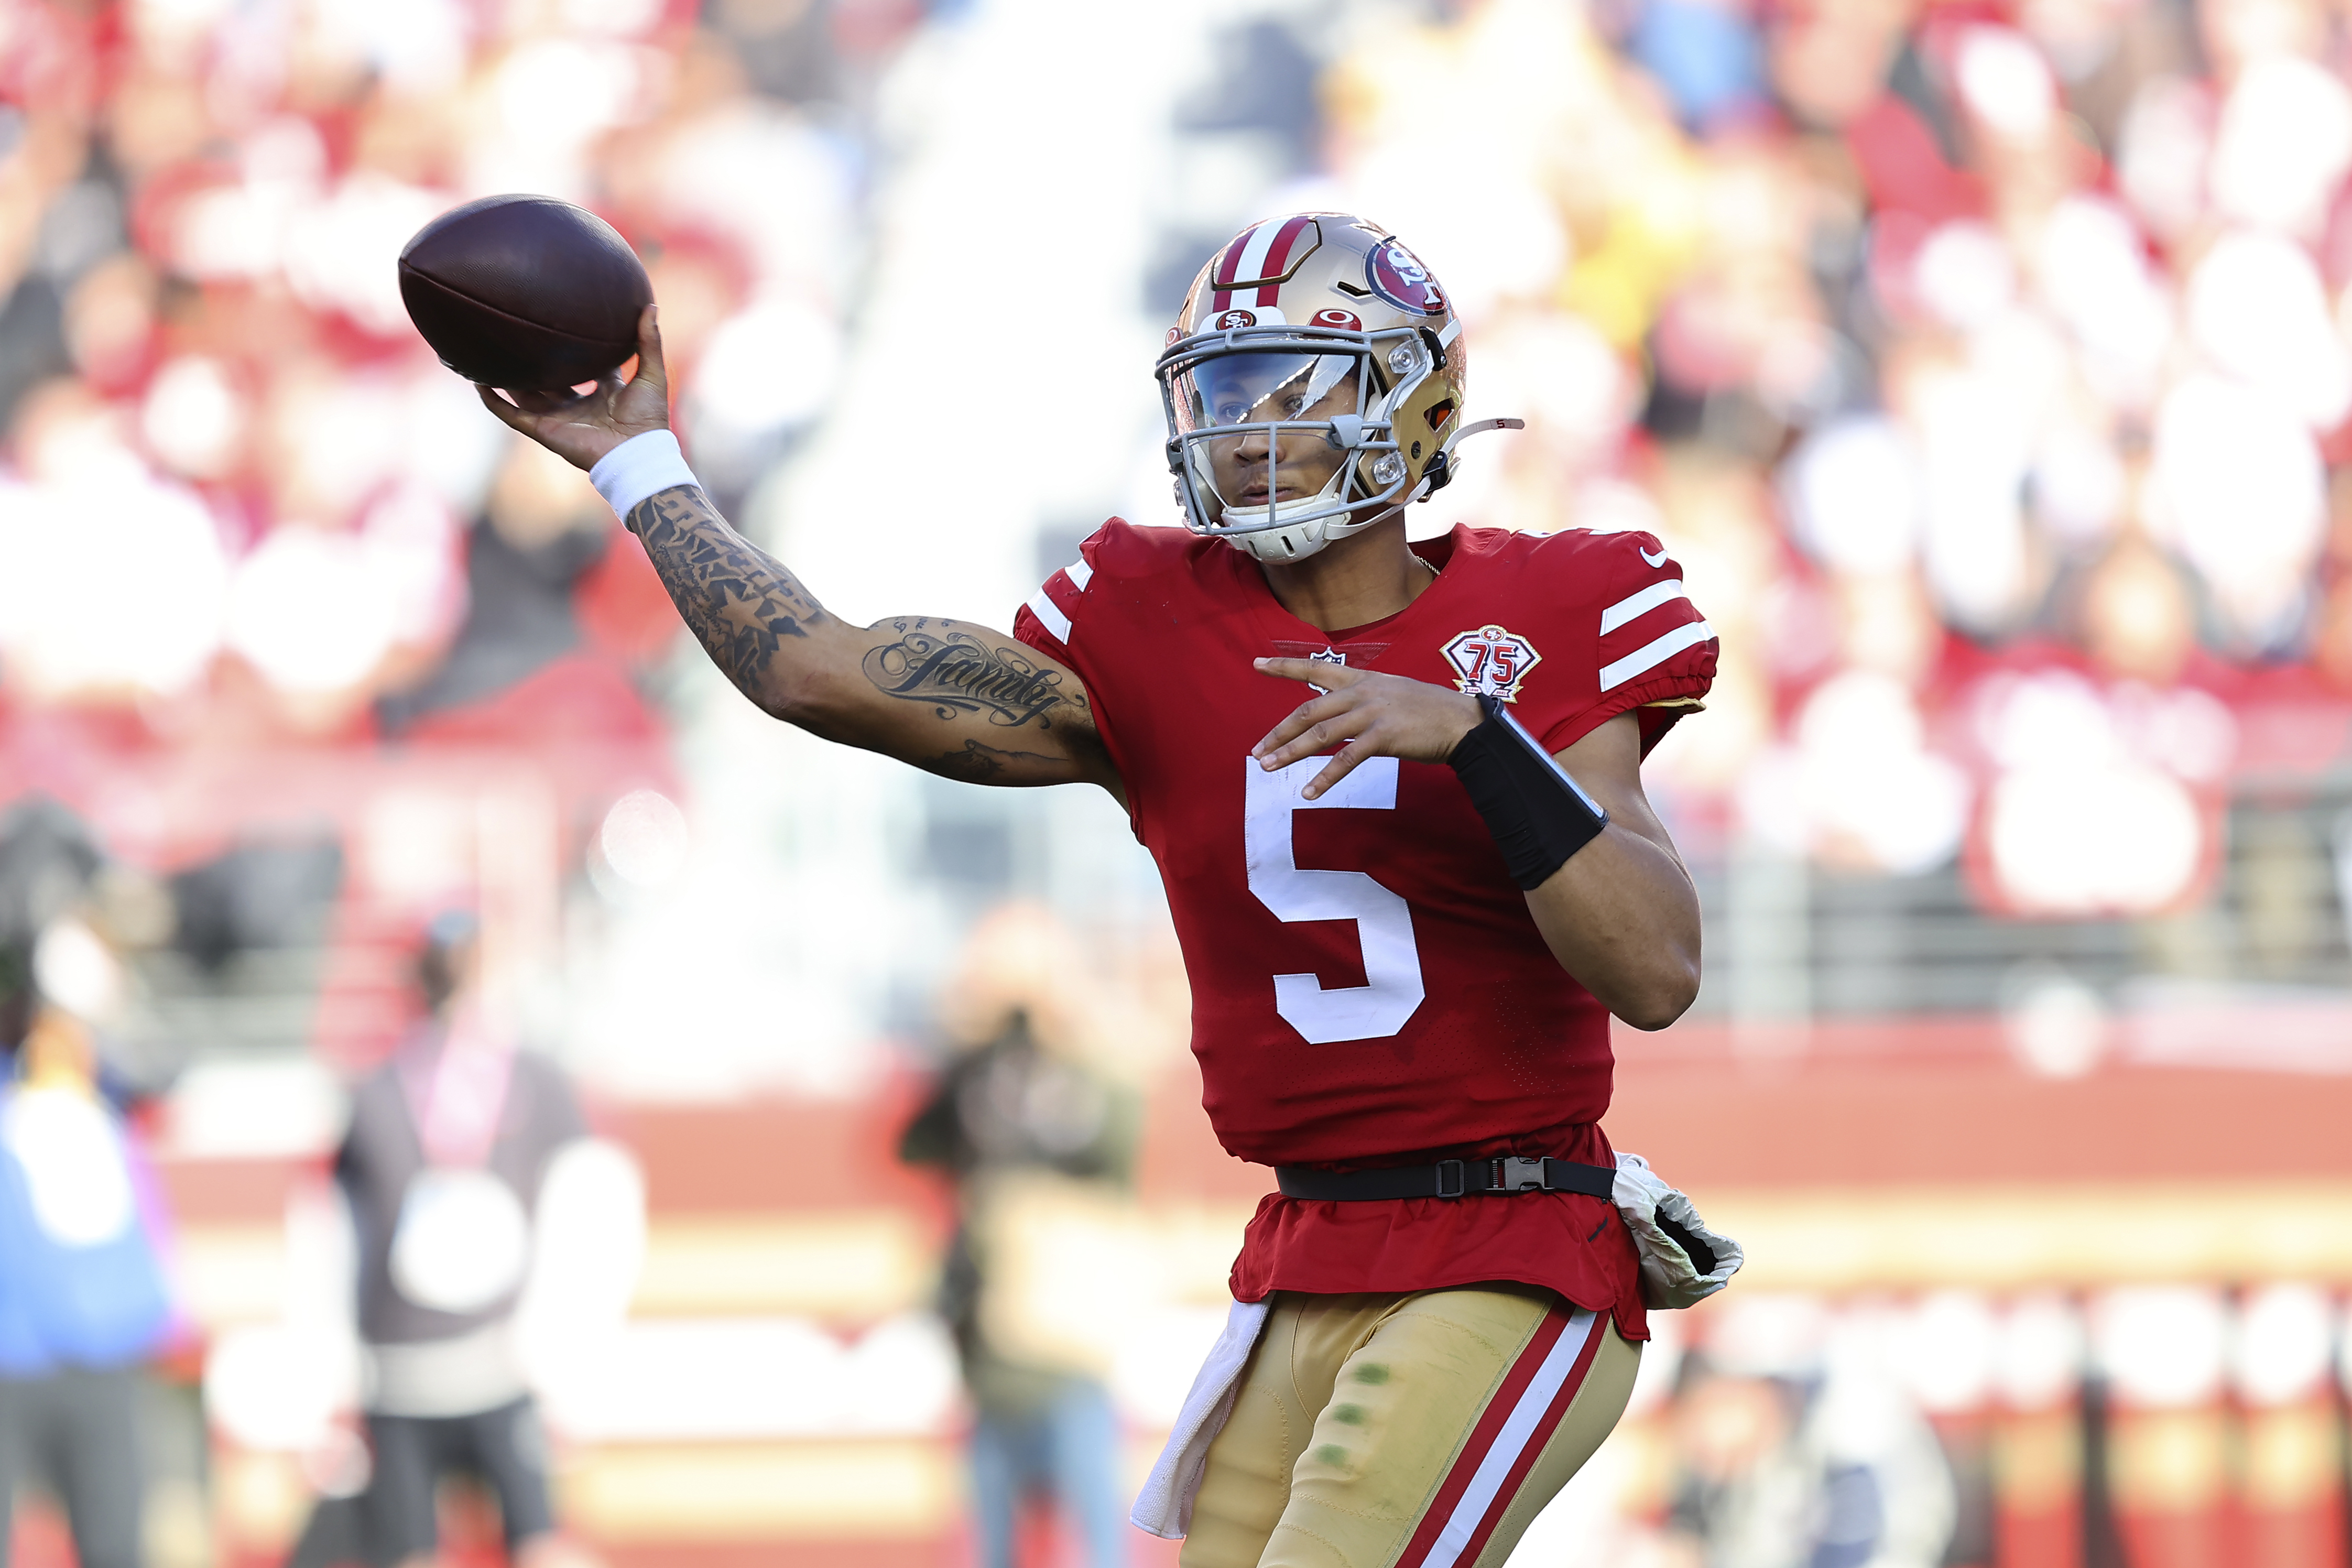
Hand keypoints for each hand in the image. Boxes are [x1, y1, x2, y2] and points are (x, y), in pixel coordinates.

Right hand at [475, 304, 669, 470]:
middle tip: (518, 336)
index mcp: (603, 393)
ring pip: (525, 394)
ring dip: (507, 377)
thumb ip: (648, 342)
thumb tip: (650, 306)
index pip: (585, 368)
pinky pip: (511, 415)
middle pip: (550, 380)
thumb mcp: (650, 374)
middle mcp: (577, 405)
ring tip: (489, 352)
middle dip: (535, 362)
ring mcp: (558, 418)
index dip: (575, 350)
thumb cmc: (648, 419)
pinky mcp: (543, 430)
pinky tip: (478, 383)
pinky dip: (494, 401)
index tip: (562, 326)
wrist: (636, 453)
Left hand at [1251, 658, 1482, 799]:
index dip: (1284, 666)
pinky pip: (1346, 759)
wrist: (1462, 722)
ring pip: (1320, 735)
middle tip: (1256, 751)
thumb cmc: (1427, 710)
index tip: (1257, 663)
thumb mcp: (1391, 692)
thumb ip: (1362, 699)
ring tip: (1268, 768)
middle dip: (1278, 732)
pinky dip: (1324, 778)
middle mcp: (1362, 692)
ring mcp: (1372, 713)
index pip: (1315, 668)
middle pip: (1308, 711)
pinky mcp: (1383, 737)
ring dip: (1290, 753)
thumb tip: (1337, 712)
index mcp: (1362, 678)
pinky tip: (1308, 793)